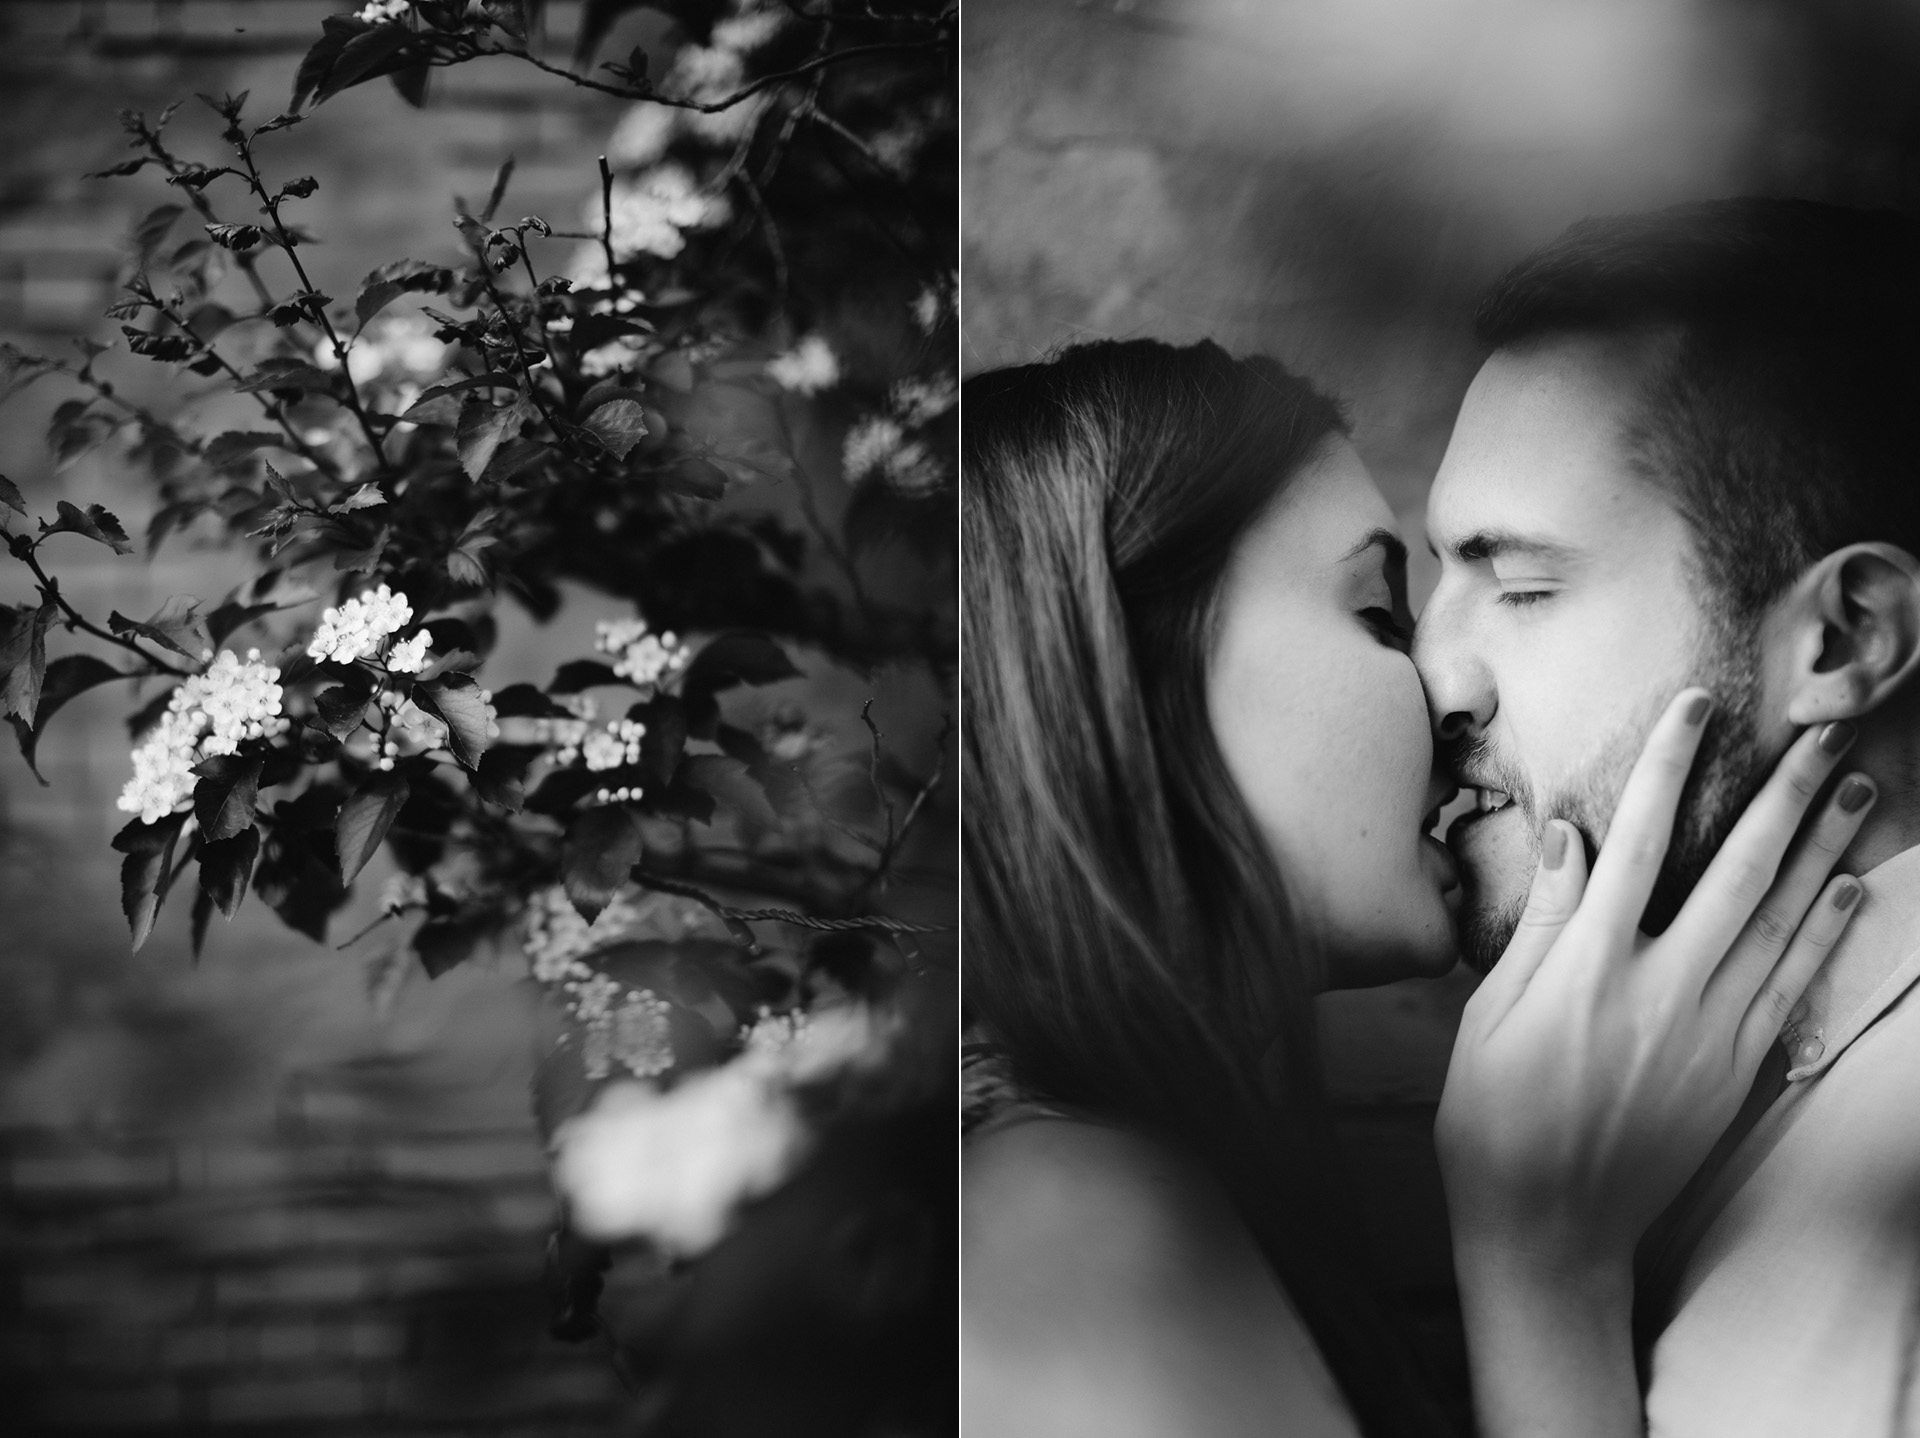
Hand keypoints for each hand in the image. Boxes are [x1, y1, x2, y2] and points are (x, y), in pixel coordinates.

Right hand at [1436, 688, 1874, 1269]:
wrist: (1550, 1234)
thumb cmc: (1494, 1124)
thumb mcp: (1489, 1018)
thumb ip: (1541, 924)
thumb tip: (1569, 835)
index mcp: (1587, 970)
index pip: (1637, 842)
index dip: (1669, 767)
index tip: (1695, 706)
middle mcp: (1661, 992)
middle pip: (1738, 871)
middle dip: (1784, 794)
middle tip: (1824, 731)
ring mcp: (1710, 1034)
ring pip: (1782, 921)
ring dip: (1824, 849)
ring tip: (1857, 787)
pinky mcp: (1737, 1072)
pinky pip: (1794, 986)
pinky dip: (1826, 933)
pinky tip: (1850, 888)